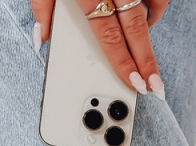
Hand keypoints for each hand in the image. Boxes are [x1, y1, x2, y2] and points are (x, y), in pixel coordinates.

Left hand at [32, 0, 168, 97]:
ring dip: (150, 26)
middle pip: (137, 30)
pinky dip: (152, 3)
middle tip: (156, 86)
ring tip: (143, 39)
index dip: (124, 63)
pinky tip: (141, 7)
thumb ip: (42, 6)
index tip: (136, 84)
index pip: (110, 36)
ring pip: (152, 6)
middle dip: (148, 61)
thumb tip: (40, 38)